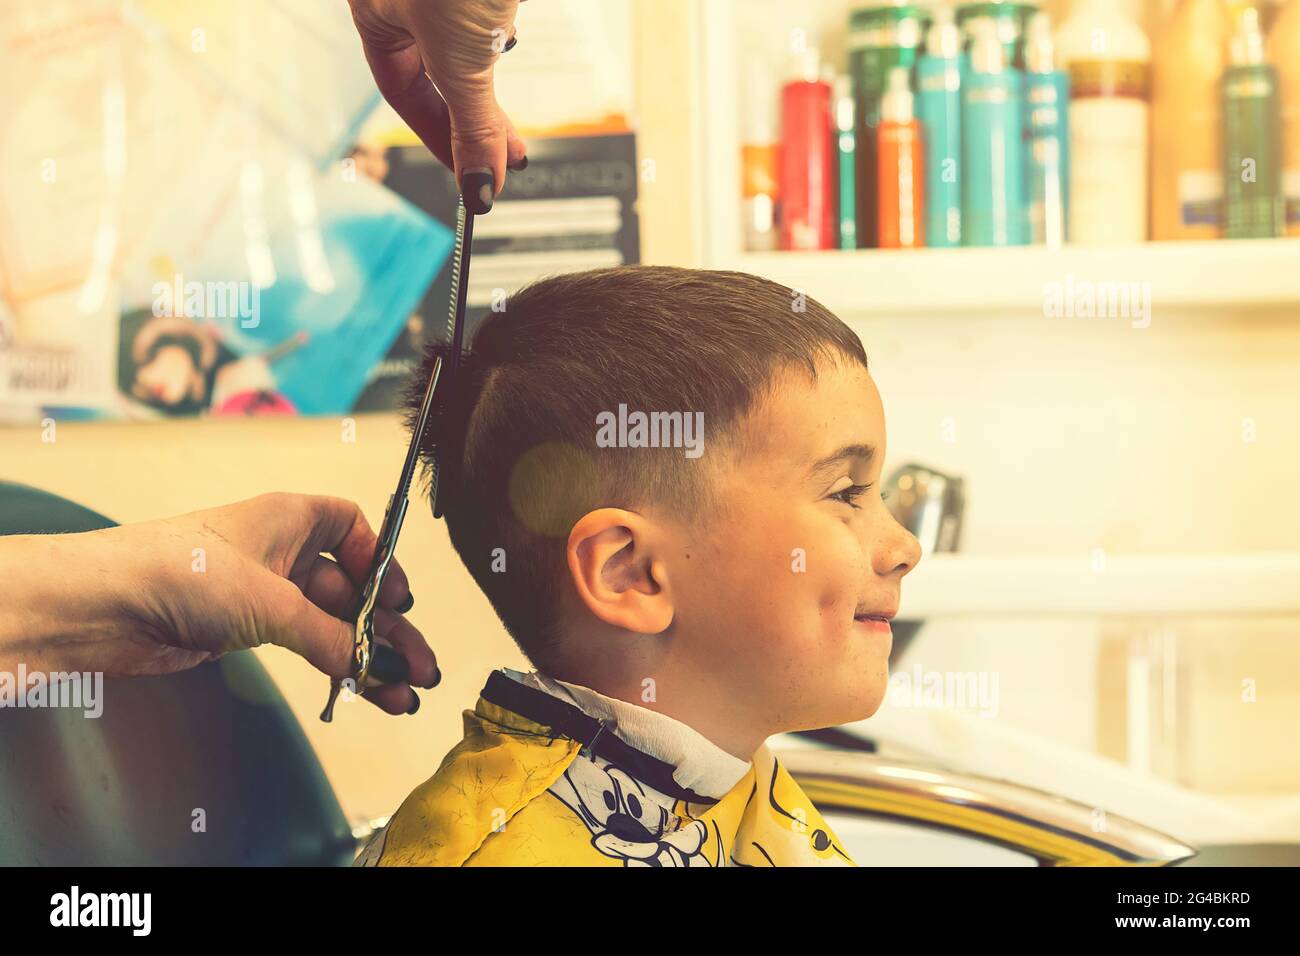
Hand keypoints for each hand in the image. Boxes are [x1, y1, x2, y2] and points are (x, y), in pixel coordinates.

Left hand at [0, 493, 437, 715]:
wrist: (106, 606)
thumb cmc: (182, 571)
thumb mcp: (271, 602)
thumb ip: (331, 637)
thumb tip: (378, 667)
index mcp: (290, 518)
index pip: (353, 526)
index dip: (380, 558)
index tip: (397, 597)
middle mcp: (281, 552)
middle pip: (352, 587)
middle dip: (389, 629)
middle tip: (421, 666)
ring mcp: (264, 594)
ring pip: (333, 624)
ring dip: (369, 657)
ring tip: (405, 694)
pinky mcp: (246, 631)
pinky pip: (308, 647)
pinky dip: (335, 667)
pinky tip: (364, 692)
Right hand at [348, 0, 527, 197]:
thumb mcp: (461, 59)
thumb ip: (472, 123)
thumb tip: (477, 183)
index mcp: (375, 11)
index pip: (403, 94)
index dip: (439, 139)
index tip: (470, 173)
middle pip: (437, 77)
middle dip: (476, 120)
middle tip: (508, 158)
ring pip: (465, 49)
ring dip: (490, 83)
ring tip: (513, 122)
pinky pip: (488, 17)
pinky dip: (502, 36)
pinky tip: (512, 38)